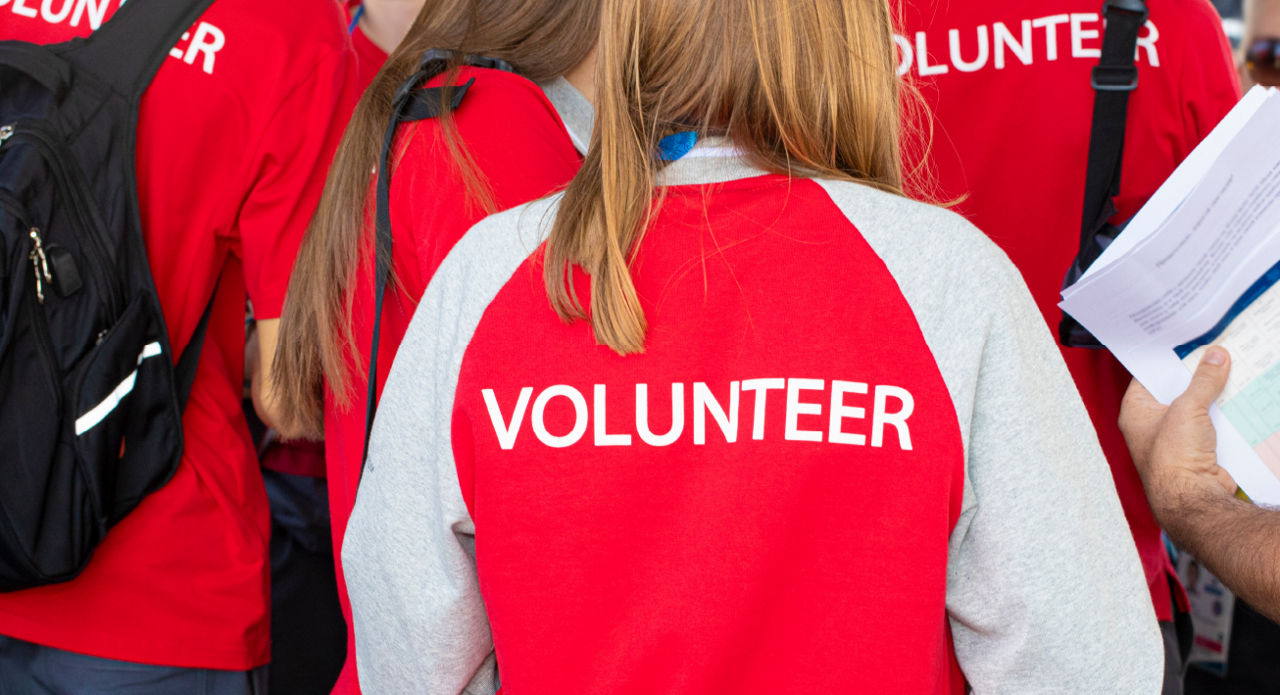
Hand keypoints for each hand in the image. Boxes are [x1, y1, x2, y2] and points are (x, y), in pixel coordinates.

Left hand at [1119, 347, 1236, 525]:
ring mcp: (1175, 438)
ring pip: (1196, 406)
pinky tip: (1239, 395)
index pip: (1148, 375)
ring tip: (1232, 366)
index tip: (1184, 340)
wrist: (1193, 499)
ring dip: (1213, 393)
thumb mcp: (1187, 408)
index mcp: (1135, 411)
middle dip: (1196, 374)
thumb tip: (1215, 356)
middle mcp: (1151, 424)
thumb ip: (1203, 381)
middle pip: (1175, 390)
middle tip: (1215, 351)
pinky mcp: (1197, 449)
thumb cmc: (1173, 458)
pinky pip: (1211, 424)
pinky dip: (1223, 412)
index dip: (1165, 358)